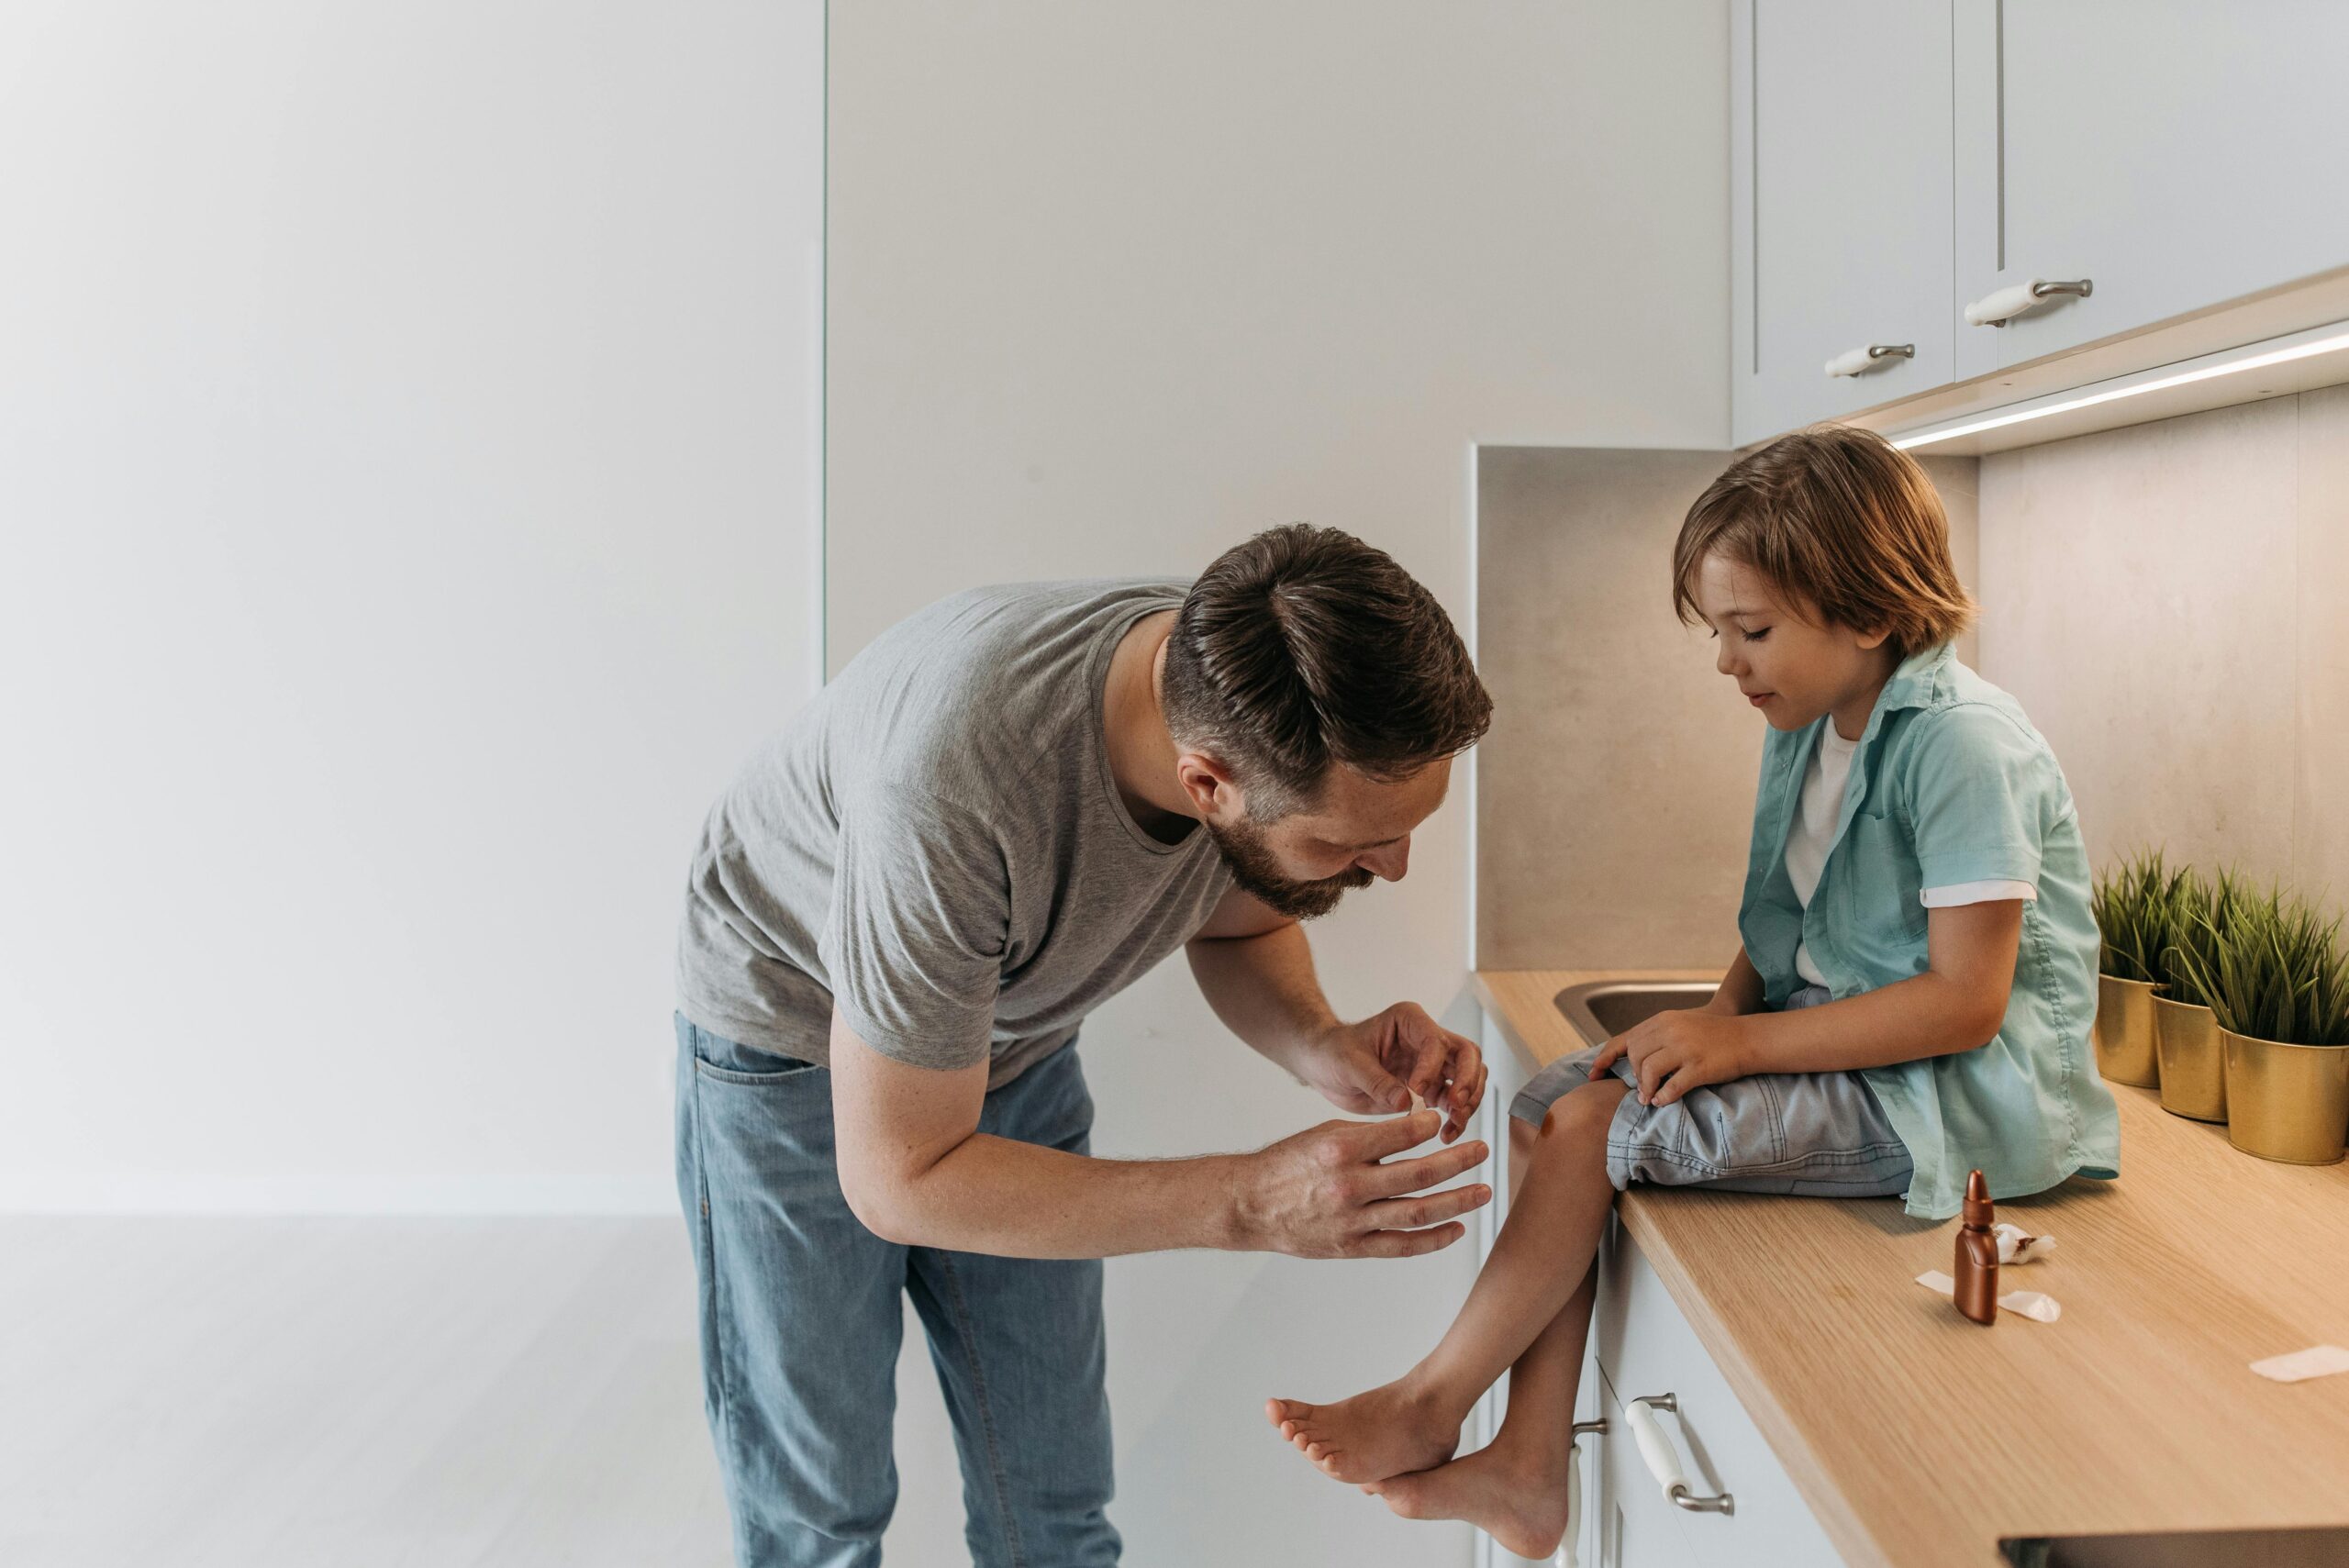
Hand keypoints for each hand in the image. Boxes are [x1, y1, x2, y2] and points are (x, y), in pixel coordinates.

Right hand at [1233, 1109, 1490, 1258]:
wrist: (1251, 1205)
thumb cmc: (1287, 1165)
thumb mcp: (1324, 1135)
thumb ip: (1369, 1136)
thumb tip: (1415, 1128)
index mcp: (1341, 1150)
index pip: (1400, 1134)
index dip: (1429, 1127)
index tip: (1443, 1121)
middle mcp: (1349, 1186)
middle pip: (1420, 1174)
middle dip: (1459, 1162)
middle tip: (1482, 1151)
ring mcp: (1353, 1221)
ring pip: (1418, 1212)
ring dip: (1457, 1202)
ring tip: (1482, 1191)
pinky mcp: (1353, 1247)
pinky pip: (1402, 1246)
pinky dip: (1433, 1239)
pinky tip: (1456, 1228)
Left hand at [1300, 1002, 1487, 1141]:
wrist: (1324, 1065)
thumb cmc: (1334, 1051)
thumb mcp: (1349, 1063)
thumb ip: (1377, 1081)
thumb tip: (1407, 1102)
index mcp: (1408, 1020)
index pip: (1436, 1041)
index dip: (1431, 1067)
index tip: (1416, 1090)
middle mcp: (1426, 1039)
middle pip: (1466, 1055)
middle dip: (1466, 1082)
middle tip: (1455, 1106)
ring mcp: (1431, 1064)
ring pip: (1469, 1078)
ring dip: (1467, 1102)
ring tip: (1453, 1125)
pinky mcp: (1429, 1088)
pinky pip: (1455, 1101)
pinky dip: (1457, 1118)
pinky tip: (1447, 1134)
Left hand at [1587, 1008, 1751, 1107]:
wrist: (1747, 1037)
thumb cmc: (1713, 1033)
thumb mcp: (1680, 1025)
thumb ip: (1656, 1036)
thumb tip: (1631, 1056)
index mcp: (1662, 1020)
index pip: (1624, 1039)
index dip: (1605, 1058)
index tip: (1593, 1074)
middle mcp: (1670, 1030)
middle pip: (1634, 1056)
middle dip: (1633, 1075)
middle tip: (1641, 1088)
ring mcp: (1685, 1048)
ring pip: (1648, 1070)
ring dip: (1645, 1089)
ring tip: (1649, 1098)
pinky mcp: (1699, 1066)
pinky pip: (1673, 1086)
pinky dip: (1664, 1097)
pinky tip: (1663, 1101)